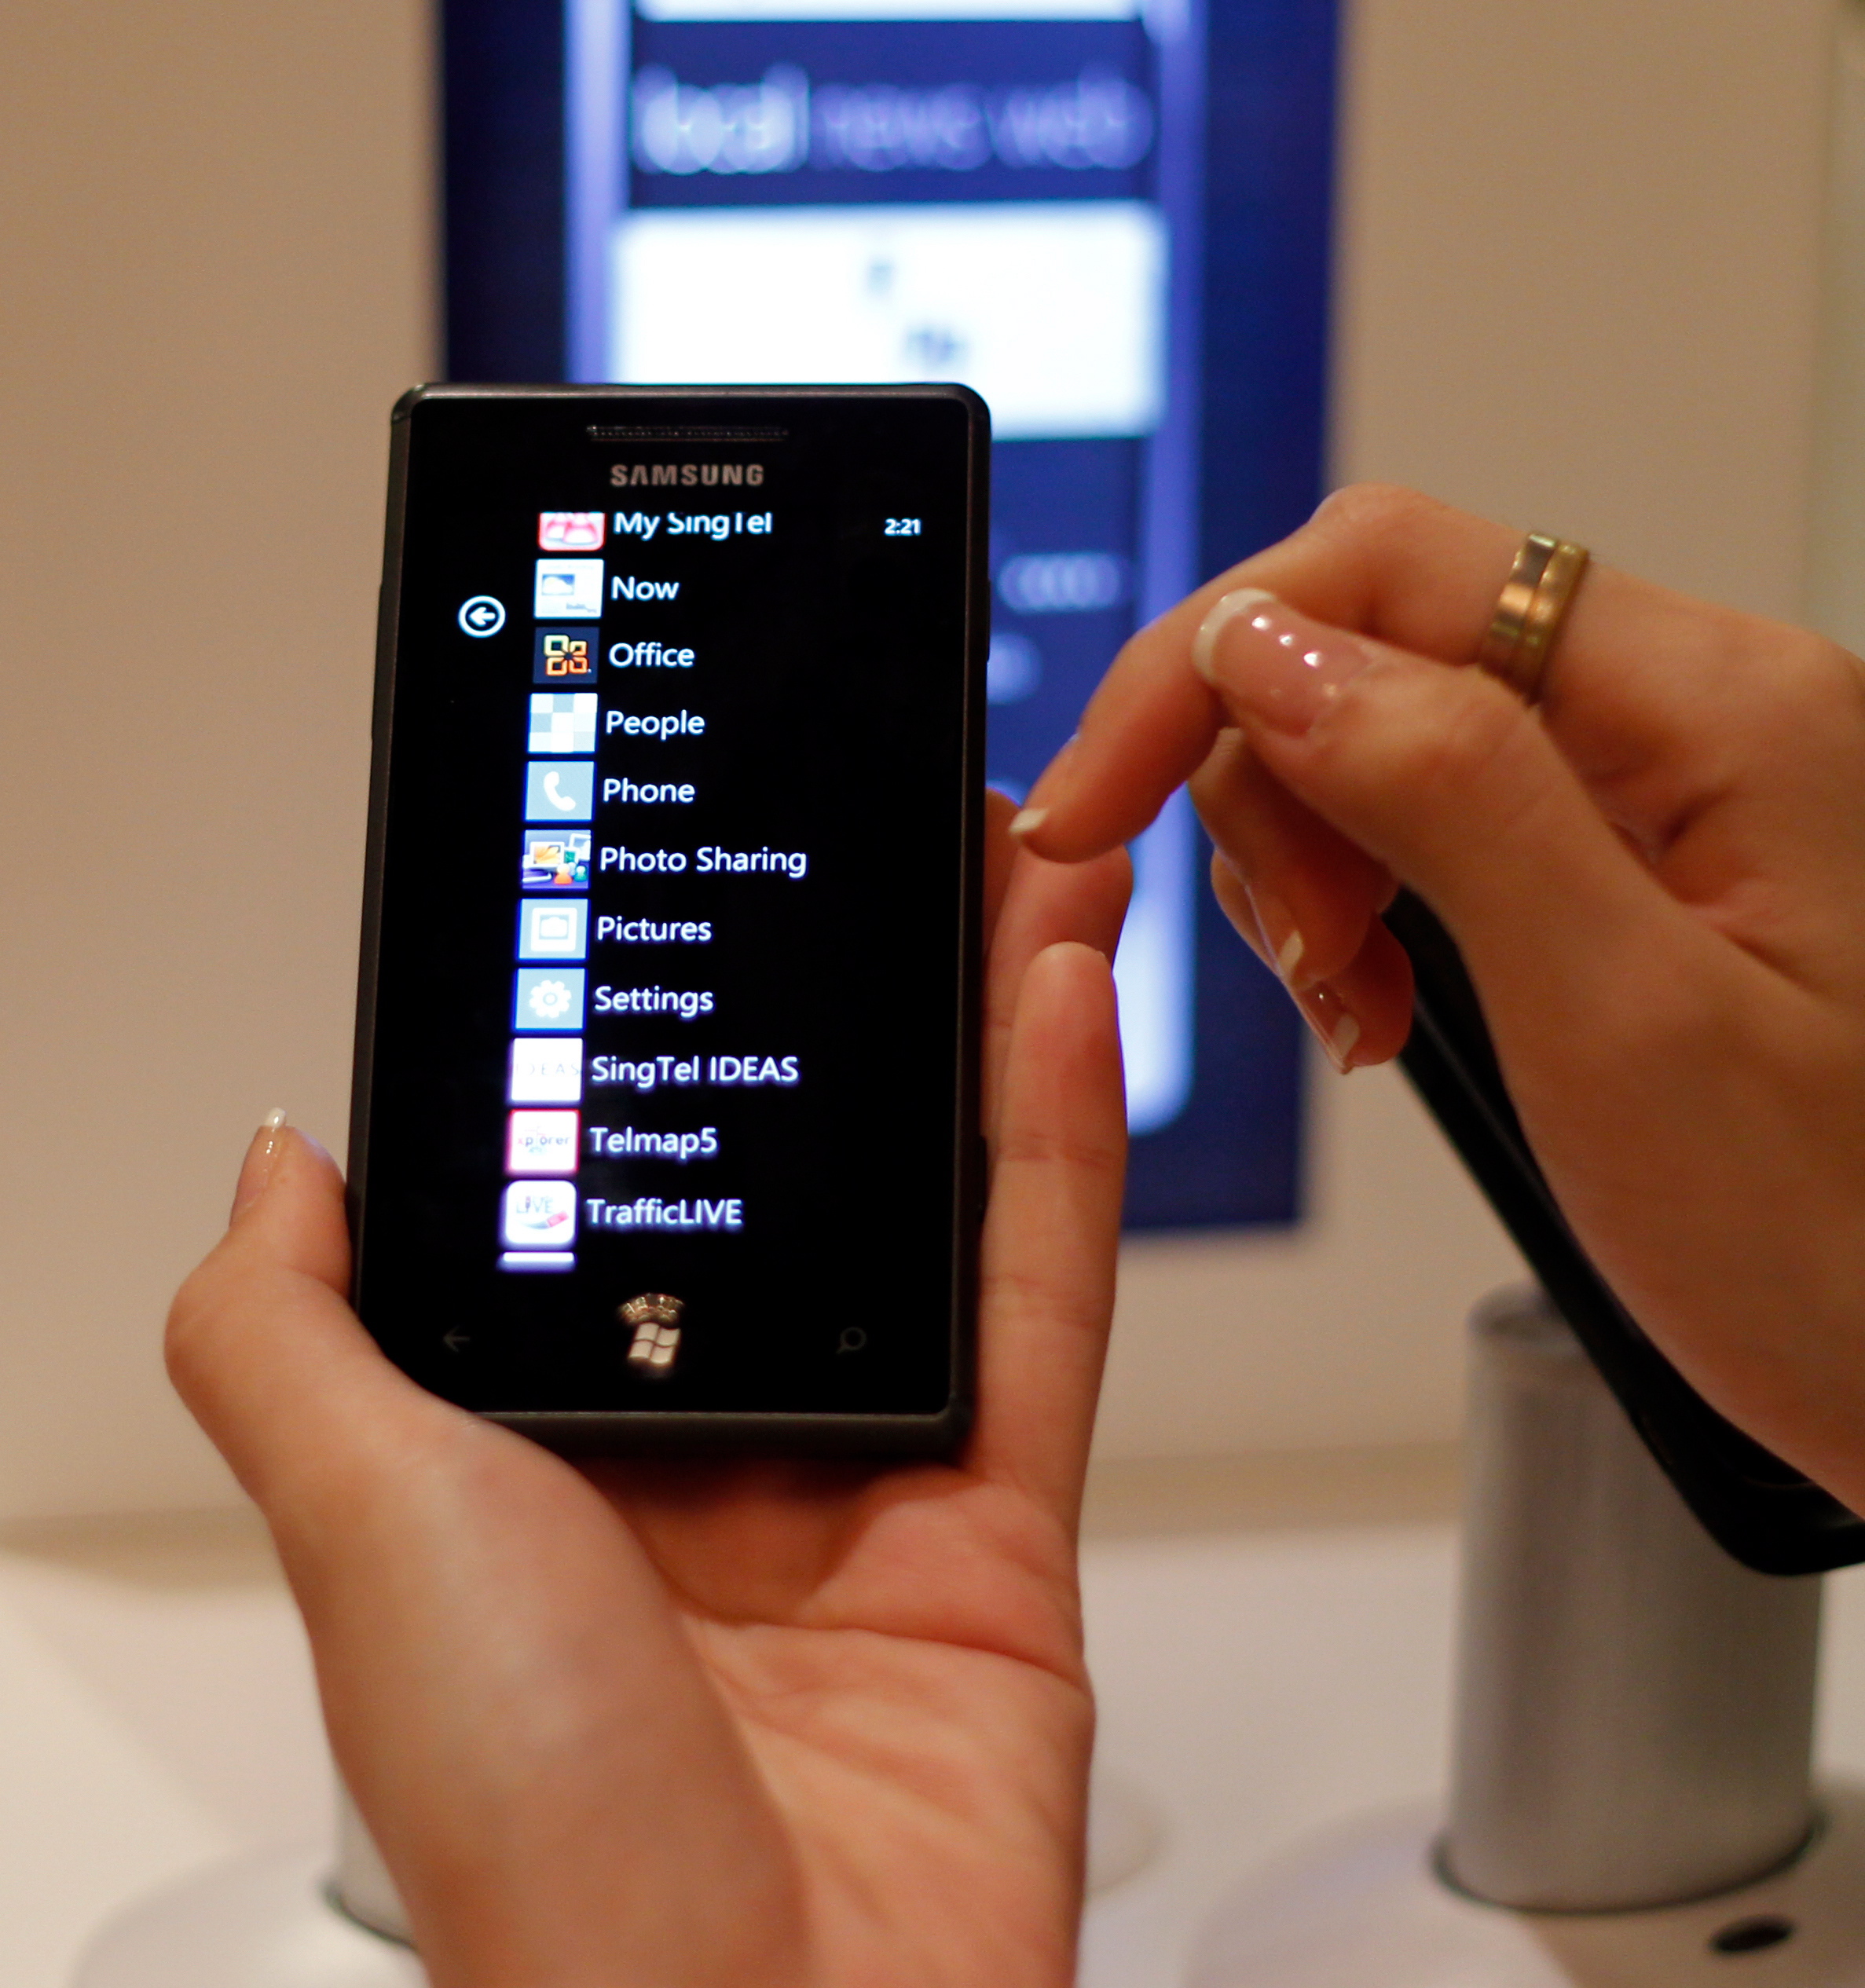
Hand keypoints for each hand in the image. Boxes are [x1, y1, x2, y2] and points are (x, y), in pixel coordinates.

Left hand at [166, 801, 1129, 1987]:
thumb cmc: (538, 1838)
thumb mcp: (361, 1519)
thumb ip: (292, 1331)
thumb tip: (282, 1166)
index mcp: (539, 1449)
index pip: (608, 1188)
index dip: (653, 1033)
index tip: (689, 885)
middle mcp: (702, 1458)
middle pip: (795, 1177)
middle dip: (839, 1003)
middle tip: (876, 844)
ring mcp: (863, 1487)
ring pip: (933, 1206)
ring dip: (969, 1026)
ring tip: (991, 866)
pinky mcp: (1002, 1528)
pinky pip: (1040, 1297)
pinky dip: (1056, 1139)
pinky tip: (1052, 993)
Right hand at [1013, 482, 1864, 1518]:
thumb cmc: (1858, 1254)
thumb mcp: (1623, 1029)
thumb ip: (1447, 798)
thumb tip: (1265, 650)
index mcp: (1721, 707)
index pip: (1385, 569)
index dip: (1203, 668)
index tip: (1092, 811)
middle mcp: (1704, 707)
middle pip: (1379, 637)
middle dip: (1275, 787)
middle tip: (1309, 965)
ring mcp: (1680, 779)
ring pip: (1393, 725)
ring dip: (1318, 856)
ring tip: (1357, 1006)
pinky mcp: (1647, 853)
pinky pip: (1450, 811)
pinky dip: (1373, 899)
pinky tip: (1388, 1000)